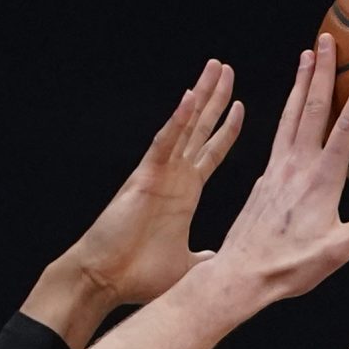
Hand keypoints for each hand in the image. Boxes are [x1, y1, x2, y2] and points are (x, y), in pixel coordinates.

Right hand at [63, 59, 246, 307]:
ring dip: (201, 96)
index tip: (241, 106)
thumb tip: (221, 262)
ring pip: (185, 126)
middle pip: (200, 128)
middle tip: (226, 69)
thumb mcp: (186, 266)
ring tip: (216, 67)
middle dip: (215, 99)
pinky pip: (165, 143)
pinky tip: (190, 97)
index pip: (211, 153)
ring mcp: (160, 173)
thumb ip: (205, 259)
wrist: (106, 280)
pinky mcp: (145, 176)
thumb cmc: (138, 275)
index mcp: (185, 193)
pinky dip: (177, 121)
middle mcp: (174, 177)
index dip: (227, 131)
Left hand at [206, 37, 348, 307]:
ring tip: (305, 56)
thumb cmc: (289, 269)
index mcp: (319, 181)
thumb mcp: (335, 252)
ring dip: (299, 84)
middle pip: (311, 109)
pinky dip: (286, 112)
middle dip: (321, 72)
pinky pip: (277, 135)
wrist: (239, 276)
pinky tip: (289, 109)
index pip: (344, 128)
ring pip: (289, 116)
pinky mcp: (264, 179)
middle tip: (326, 39)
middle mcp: (296, 167)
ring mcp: (276, 170)